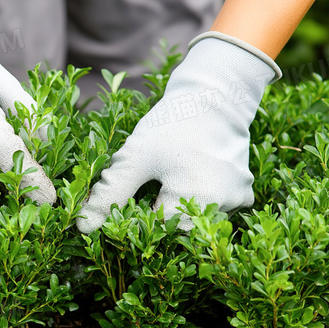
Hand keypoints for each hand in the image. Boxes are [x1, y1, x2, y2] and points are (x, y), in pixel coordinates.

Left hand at [76, 32, 280, 231]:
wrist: (213, 96)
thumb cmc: (171, 124)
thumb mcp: (136, 157)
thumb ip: (111, 194)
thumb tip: (84, 227)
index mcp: (196, 198)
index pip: (156, 231)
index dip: (138, 218)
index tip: (133, 196)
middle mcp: (222, 205)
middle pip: (178, 230)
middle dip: (160, 214)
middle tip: (154, 184)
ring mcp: (237, 201)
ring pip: (197, 222)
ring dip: (180, 209)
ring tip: (174, 177)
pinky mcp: (244, 195)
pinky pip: (216, 210)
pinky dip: (201, 201)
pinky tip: (193, 178)